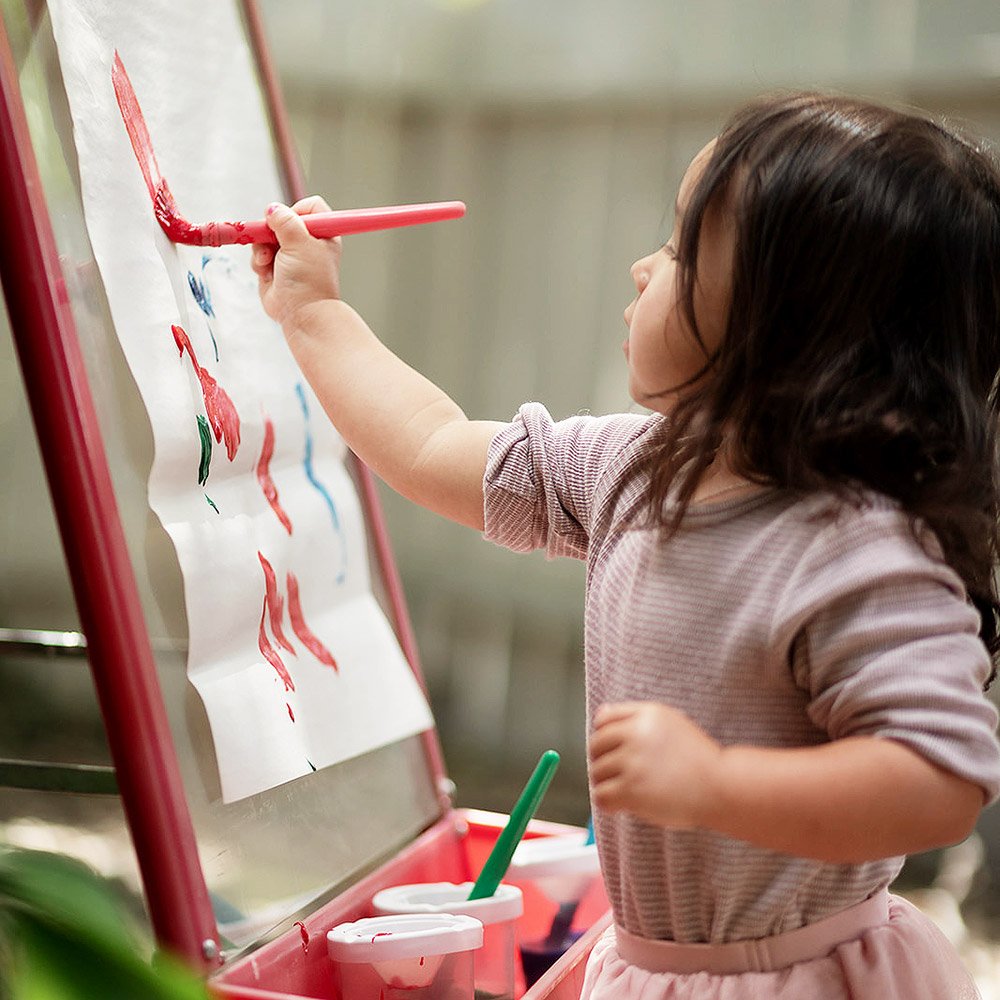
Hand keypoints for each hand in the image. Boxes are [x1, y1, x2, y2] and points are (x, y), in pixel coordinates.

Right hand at [252, 196, 341, 329]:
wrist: (302, 314)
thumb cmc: (309, 281)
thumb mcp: (300, 242)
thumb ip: (285, 221)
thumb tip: (272, 209)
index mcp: (323, 234)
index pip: (310, 207)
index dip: (297, 210)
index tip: (291, 222)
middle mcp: (306, 243)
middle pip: (282, 220)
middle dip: (272, 230)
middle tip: (273, 240)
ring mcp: (289, 256)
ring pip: (266, 237)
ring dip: (263, 247)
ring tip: (269, 262)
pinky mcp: (274, 268)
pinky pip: (259, 254)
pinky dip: (259, 262)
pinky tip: (267, 273)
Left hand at [589, 701, 722, 829]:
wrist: (721, 787)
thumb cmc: (697, 759)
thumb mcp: (670, 723)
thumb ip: (635, 717)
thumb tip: (601, 713)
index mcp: (647, 714)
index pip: (604, 719)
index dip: (604, 736)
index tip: (613, 750)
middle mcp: (637, 734)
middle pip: (596, 745)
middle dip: (603, 761)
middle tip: (620, 775)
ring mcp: (633, 762)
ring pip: (596, 772)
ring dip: (607, 784)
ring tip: (628, 790)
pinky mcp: (631, 790)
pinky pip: (601, 796)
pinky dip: (608, 803)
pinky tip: (623, 804)